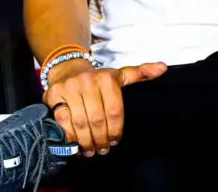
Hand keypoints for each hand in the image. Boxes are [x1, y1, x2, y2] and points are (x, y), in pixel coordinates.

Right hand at [42, 58, 166, 156]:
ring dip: (86, 141)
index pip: (114, 111)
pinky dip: (70, 136)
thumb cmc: (97, 78)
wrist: (67, 68)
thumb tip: (163, 68)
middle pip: (97, 120)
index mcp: (107, 78)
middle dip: (101, 139)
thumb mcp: (119, 75)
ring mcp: (69, 88)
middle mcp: (87, 81)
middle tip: (103, 149)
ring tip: (90, 150)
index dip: (115, 130)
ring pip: (80, 123)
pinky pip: (62, 121)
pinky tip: (75, 143)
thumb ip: (140, 73)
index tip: (115, 140)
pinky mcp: (53, 95)